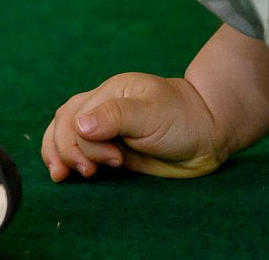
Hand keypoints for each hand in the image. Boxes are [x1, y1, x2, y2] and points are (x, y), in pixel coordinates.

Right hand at [40, 71, 226, 181]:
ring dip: (61, 156)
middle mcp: (102, 108)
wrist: (207, 136)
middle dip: (68, 151)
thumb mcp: (150, 113)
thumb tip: (78, 125)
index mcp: (109, 92)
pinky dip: (70, 161)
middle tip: (90, 173)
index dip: (81, 143)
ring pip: (66, 136)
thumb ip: (114, 116)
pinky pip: (82, 153)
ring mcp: (106, 130)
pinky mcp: (112, 149)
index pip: (74, 117)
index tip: (112, 160)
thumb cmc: (182, 118)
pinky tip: (69, 173)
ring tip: (66, 176)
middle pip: (64, 125)